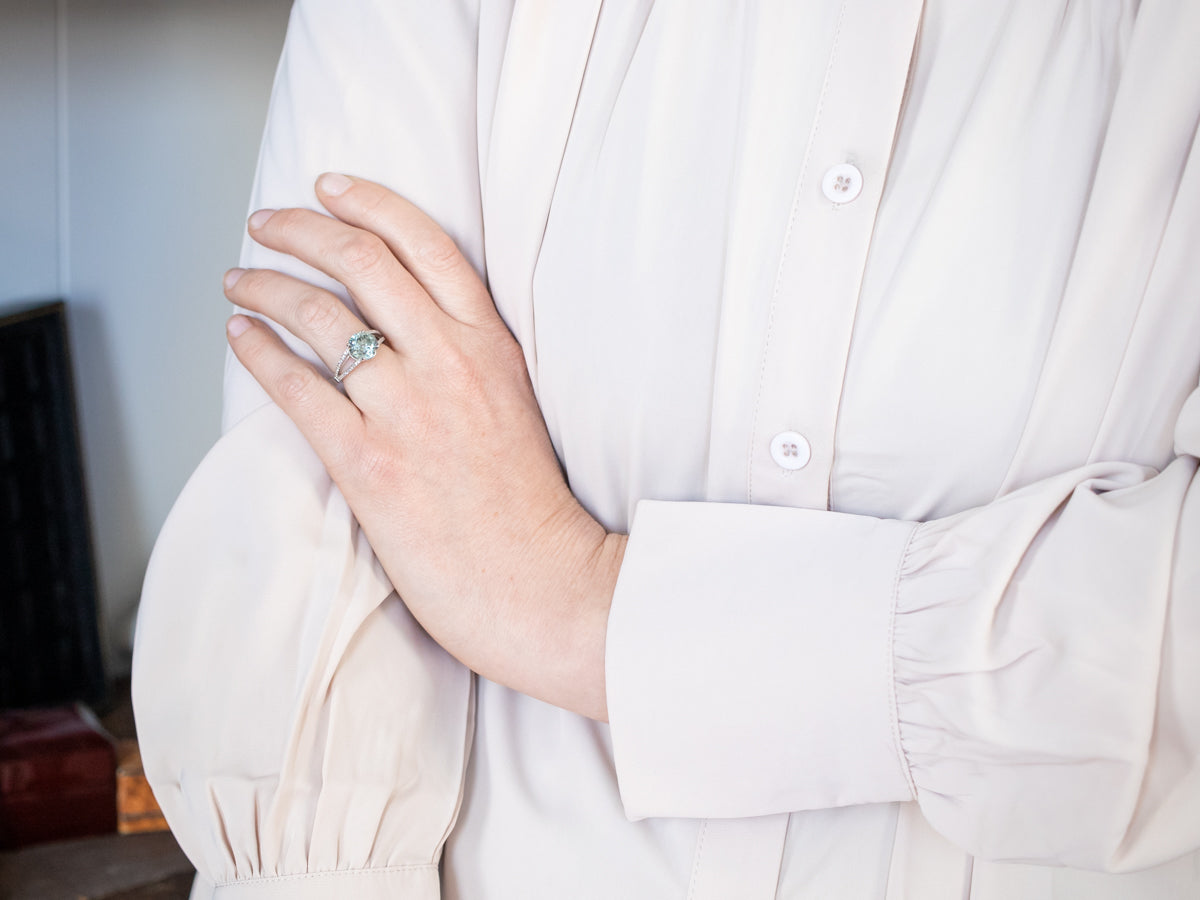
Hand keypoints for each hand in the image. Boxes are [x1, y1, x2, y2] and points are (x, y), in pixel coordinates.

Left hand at [223, 174, 623, 720]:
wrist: (539, 582)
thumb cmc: (528, 504)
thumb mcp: (516, 403)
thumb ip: (469, 354)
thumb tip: (405, 322)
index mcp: (490, 343)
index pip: (423, 243)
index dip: (367, 203)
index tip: (328, 188)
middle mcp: (447, 362)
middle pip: (361, 261)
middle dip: (300, 229)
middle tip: (267, 223)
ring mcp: (406, 410)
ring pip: (319, 315)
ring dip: (266, 285)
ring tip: (239, 279)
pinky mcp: (369, 463)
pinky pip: (296, 387)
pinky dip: (257, 352)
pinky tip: (239, 335)